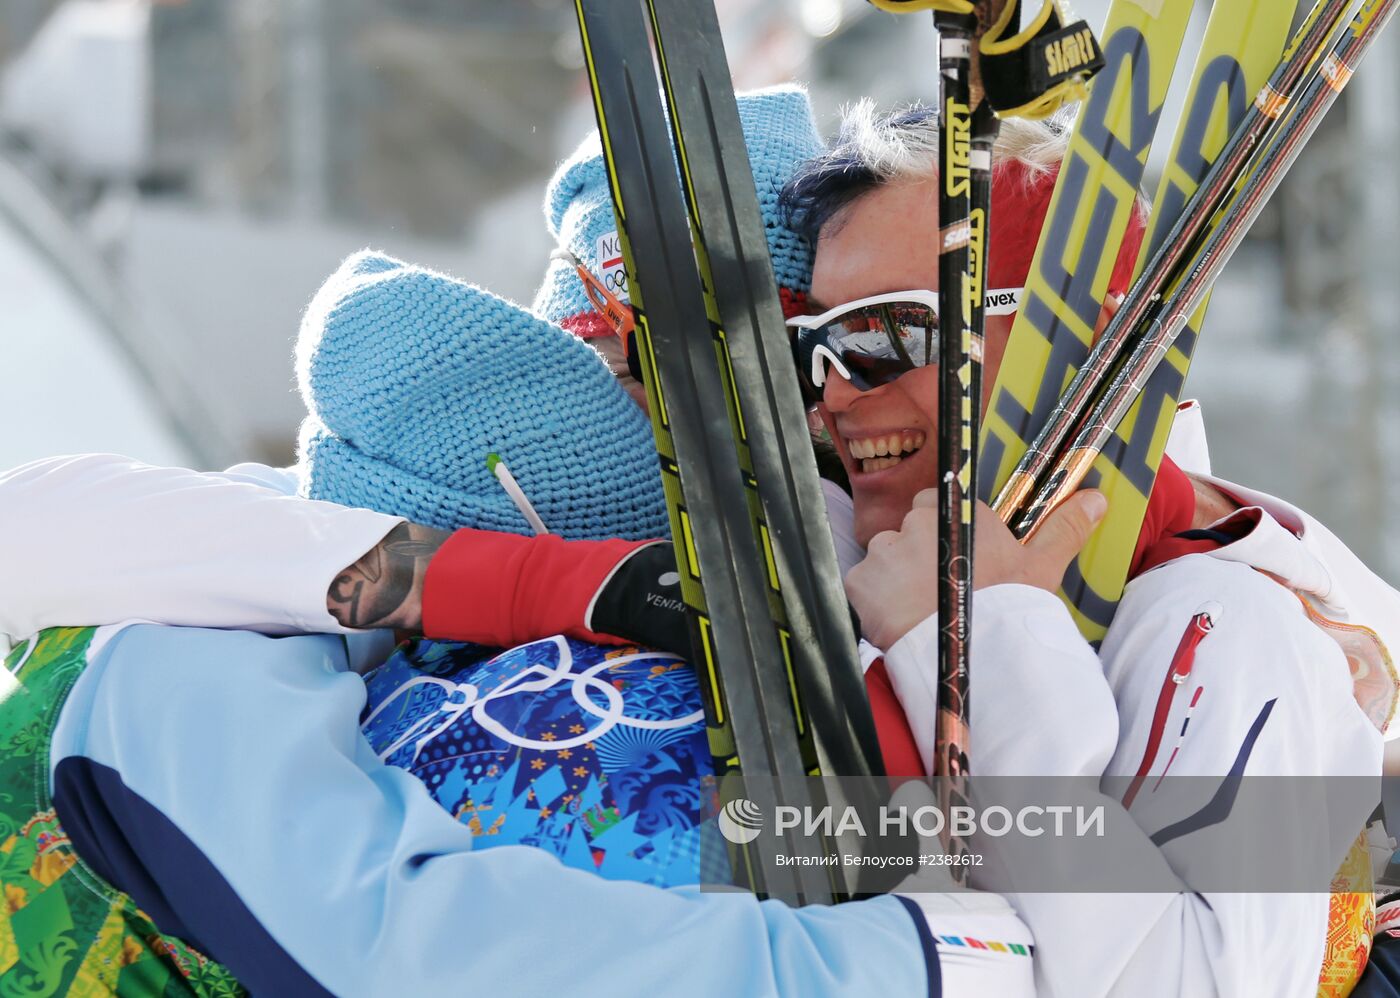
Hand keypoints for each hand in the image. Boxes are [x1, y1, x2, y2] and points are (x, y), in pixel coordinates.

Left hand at [845, 489, 1107, 649]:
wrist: (969, 655)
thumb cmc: (1009, 610)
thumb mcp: (1043, 568)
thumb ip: (1064, 528)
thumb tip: (1097, 498)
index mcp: (961, 514)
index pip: (935, 502)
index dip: (941, 531)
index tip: (951, 559)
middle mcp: (920, 521)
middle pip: (907, 529)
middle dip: (916, 554)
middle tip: (937, 590)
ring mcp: (887, 549)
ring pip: (883, 556)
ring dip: (893, 577)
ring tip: (920, 610)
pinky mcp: (862, 579)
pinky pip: (862, 584)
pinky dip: (874, 601)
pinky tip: (898, 621)